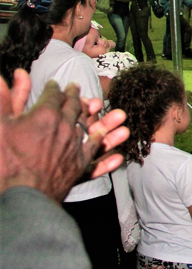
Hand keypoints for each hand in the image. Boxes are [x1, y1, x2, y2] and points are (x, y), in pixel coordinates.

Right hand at [0, 71, 128, 201]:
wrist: (21, 194)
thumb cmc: (5, 161)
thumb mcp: (0, 126)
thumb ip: (6, 98)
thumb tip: (9, 74)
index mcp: (45, 115)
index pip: (54, 95)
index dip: (54, 88)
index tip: (55, 84)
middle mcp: (65, 127)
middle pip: (73, 106)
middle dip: (74, 95)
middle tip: (75, 89)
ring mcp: (75, 145)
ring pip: (89, 123)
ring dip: (95, 113)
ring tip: (98, 105)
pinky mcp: (80, 163)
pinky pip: (95, 149)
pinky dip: (103, 141)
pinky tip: (104, 136)